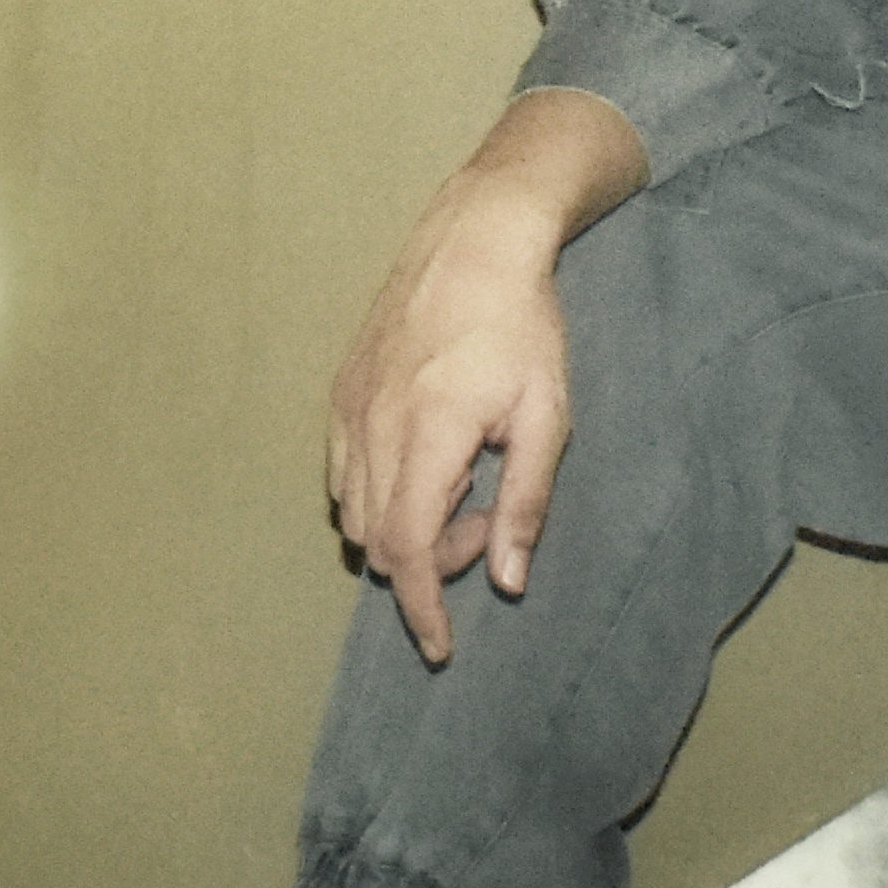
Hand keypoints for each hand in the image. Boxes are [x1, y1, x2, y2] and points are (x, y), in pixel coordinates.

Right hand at [326, 176, 582, 667]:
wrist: (475, 241)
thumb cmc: (523, 326)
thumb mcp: (548, 416)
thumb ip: (525, 502)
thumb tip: (507, 581)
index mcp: (430, 434)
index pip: (409, 551)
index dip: (422, 609)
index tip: (441, 647)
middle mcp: (375, 426)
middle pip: (377, 541)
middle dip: (429, 564)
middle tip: (485, 530)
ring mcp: (349, 408)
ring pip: (352, 513)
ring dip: (401, 530)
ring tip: (461, 490)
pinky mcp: (340, 392)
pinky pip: (341, 473)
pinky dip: (377, 495)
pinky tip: (426, 463)